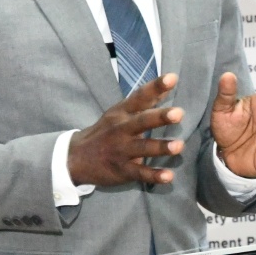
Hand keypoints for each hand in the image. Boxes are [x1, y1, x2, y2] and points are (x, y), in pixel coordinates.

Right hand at [67, 73, 184, 186]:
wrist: (76, 158)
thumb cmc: (105, 132)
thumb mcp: (120, 112)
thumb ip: (146, 100)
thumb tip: (170, 82)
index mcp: (121, 113)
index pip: (140, 97)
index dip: (155, 87)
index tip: (173, 78)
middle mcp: (121, 129)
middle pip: (142, 121)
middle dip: (160, 117)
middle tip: (179, 113)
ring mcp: (121, 150)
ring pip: (143, 148)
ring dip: (160, 147)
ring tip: (179, 146)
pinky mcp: (122, 170)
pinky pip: (140, 173)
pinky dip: (154, 175)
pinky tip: (169, 176)